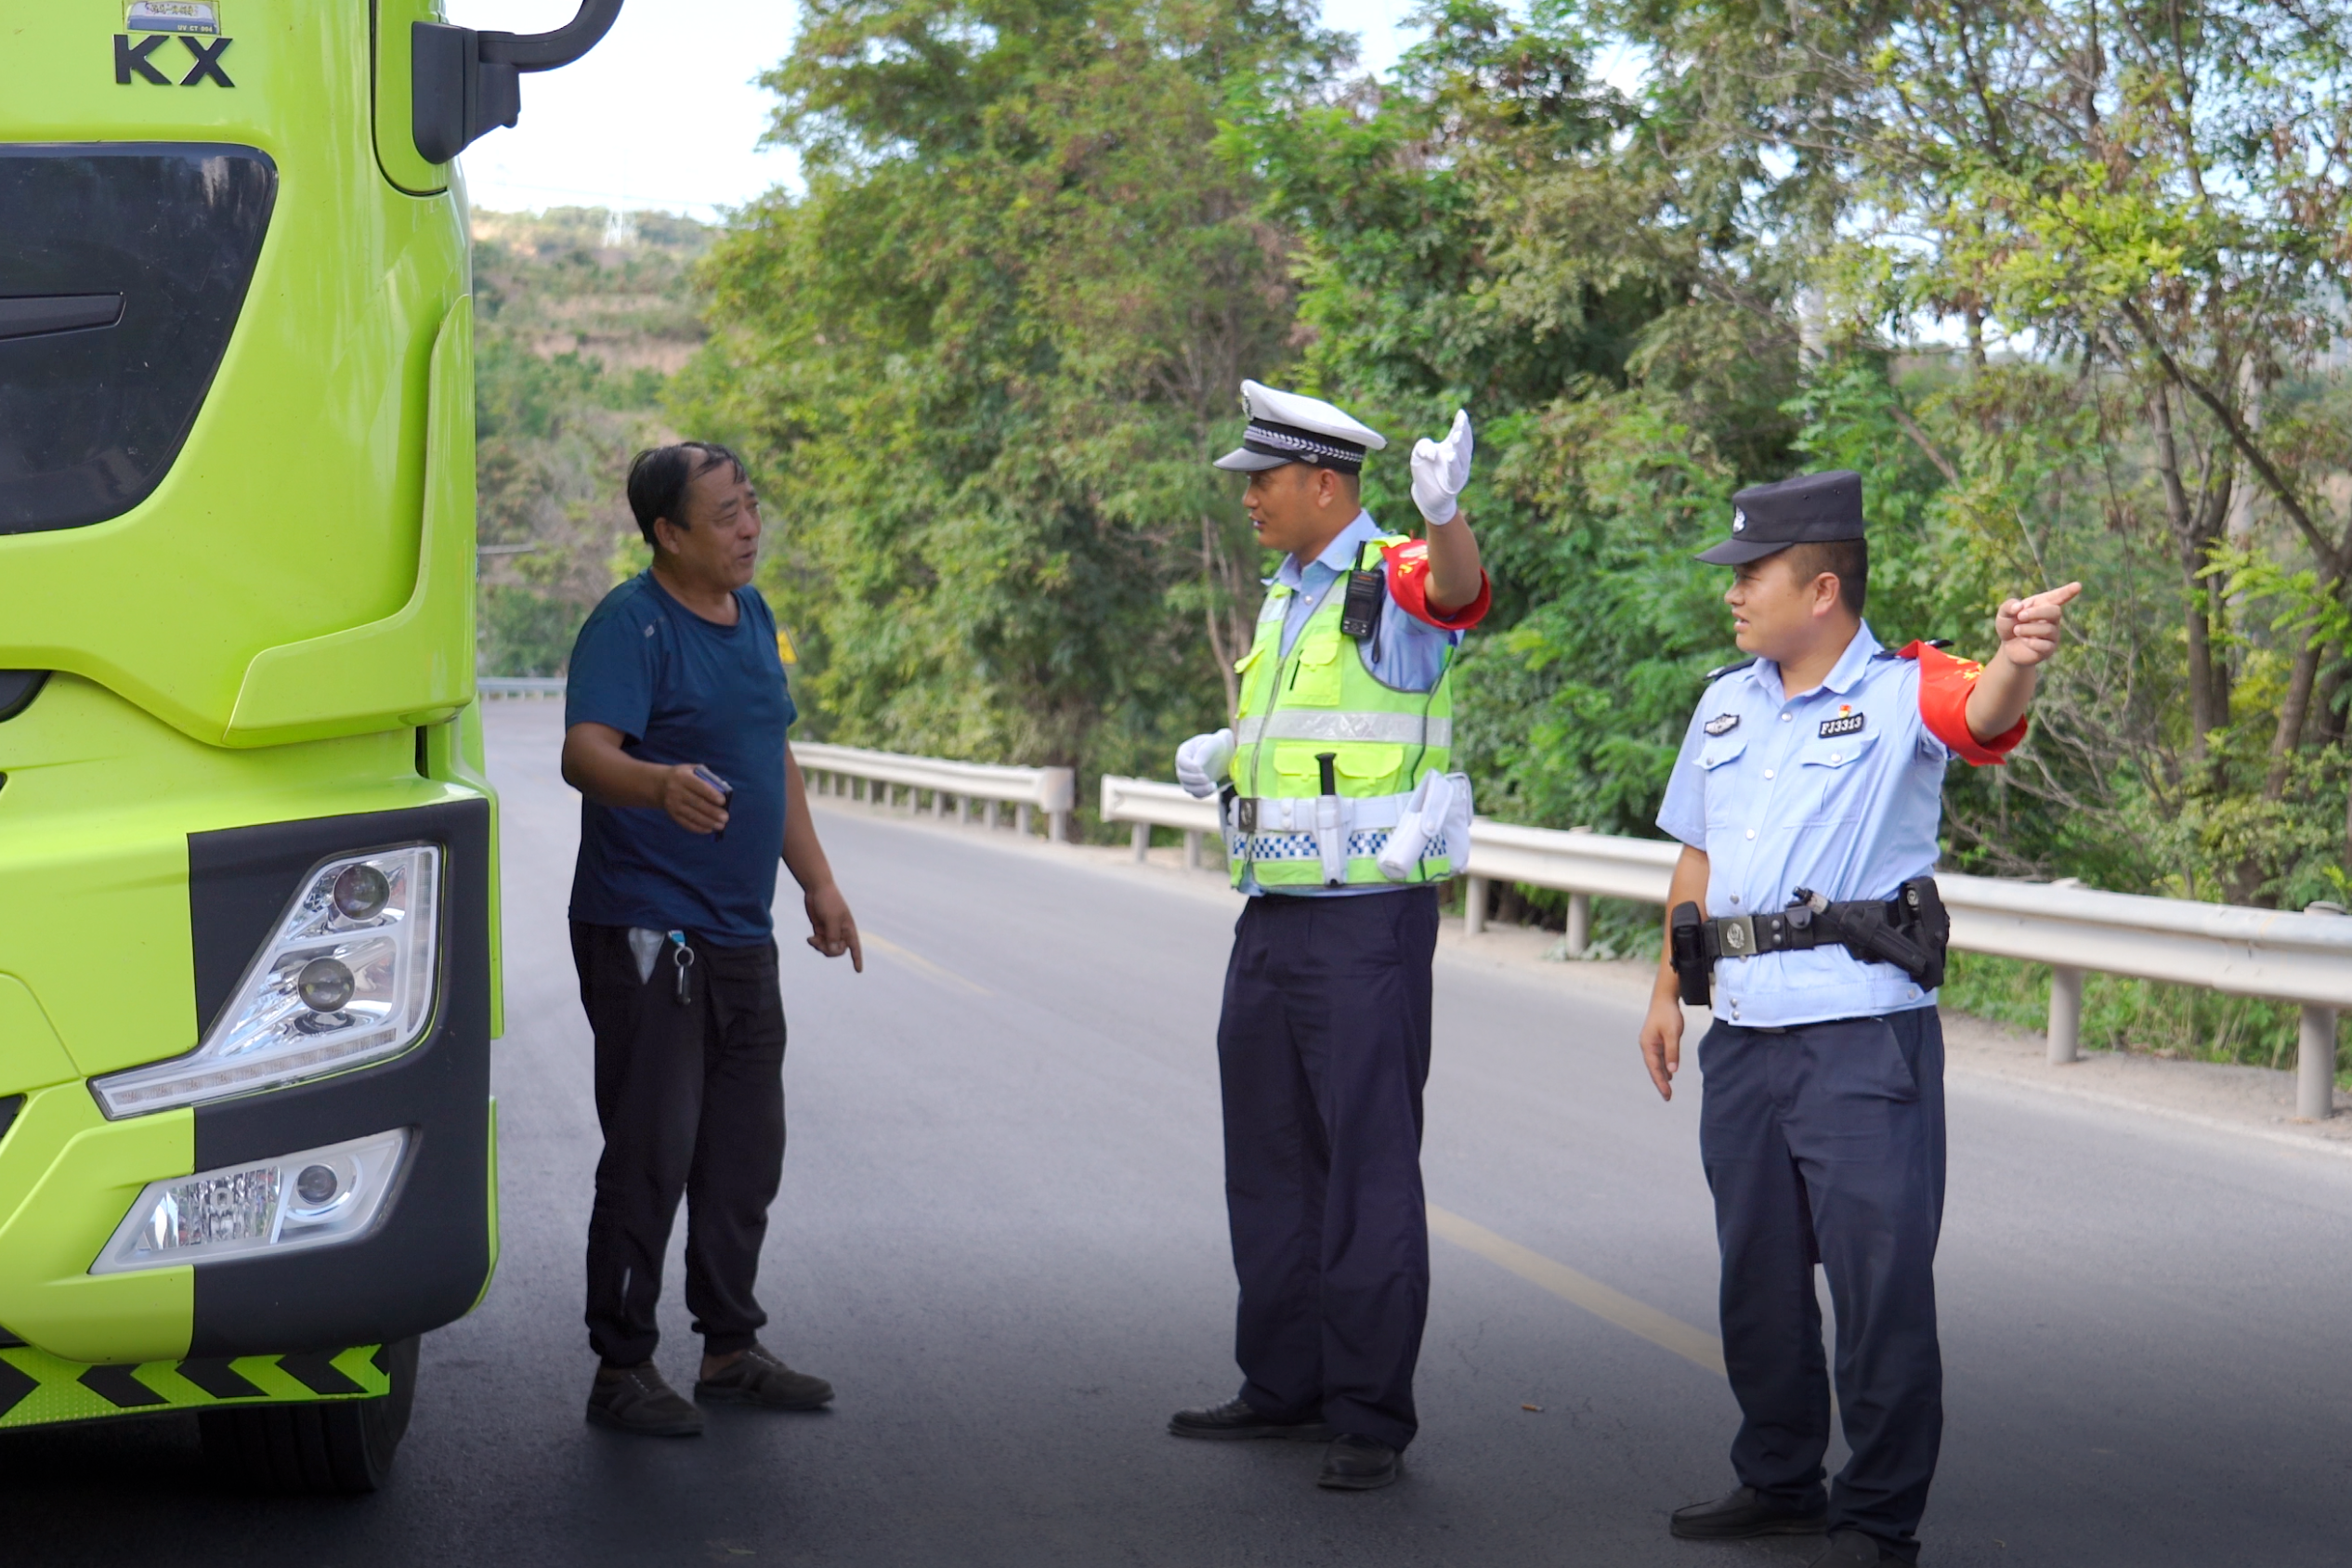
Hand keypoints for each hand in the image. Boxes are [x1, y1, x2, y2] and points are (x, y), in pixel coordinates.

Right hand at [662, 763, 730, 833]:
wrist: (660, 784)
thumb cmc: (685, 776)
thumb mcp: (694, 770)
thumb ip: (708, 777)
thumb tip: (725, 790)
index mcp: (683, 777)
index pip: (699, 786)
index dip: (711, 794)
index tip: (723, 801)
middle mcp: (676, 791)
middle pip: (696, 803)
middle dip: (712, 812)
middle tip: (725, 818)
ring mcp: (673, 804)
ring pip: (692, 815)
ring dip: (707, 822)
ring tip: (720, 826)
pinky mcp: (672, 814)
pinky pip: (686, 823)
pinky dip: (698, 828)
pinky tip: (709, 829)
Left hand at [803, 879, 862, 971]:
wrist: (816, 889)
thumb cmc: (828, 901)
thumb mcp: (831, 919)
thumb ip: (832, 936)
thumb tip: (832, 951)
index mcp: (848, 929)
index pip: (855, 947)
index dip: (857, 959)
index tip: (858, 970)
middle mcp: (840, 932)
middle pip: (838, 951)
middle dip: (829, 950)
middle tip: (819, 943)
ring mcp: (830, 931)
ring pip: (827, 948)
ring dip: (820, 947)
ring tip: (812, 939)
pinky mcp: (820, 930)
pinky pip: (819, 943)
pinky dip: (814, 943)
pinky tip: (810, 938)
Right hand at [1175, 728, 1234, 798]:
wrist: (1223, 752)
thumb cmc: (1217, 744)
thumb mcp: (1212, 743)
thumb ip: (1204, 752)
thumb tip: (1196, 766)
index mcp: (1185, 751)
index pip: (1181, 761)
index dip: (1190, 768)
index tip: (1202, 770)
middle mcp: (1183, 765)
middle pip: (1182, 776)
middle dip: (1194, 779)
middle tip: (1207, 779)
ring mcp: (1188, 777)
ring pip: (1187, 787)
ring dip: (1199, 789)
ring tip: (1212, 785)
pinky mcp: (1196, 785)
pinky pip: (1195, 794)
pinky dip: (1203, 793)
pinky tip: (1214, 787)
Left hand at [1409, 409, 1473, 525]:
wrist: (1425, 496)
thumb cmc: (1424, 471)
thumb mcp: (1418, 454)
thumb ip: (1423, 446)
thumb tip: (1433, 454)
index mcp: (1453, 448)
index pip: (1460, 434)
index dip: (1462, 424)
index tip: (1461, 413)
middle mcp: (1459, 459)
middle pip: (1464, 444)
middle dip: (1462, 434)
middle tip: (1459, 425)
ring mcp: (1459, 472)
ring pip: (1462, 459)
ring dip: (1459, 447)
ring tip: (1456, 436)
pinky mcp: (1453, 485)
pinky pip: (1454, 474)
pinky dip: (1453, 466)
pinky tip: (1451, 457)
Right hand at [1639, 990, 1684, 1100]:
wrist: (1664, 998)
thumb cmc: (1668, 1014)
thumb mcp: (1673, 1033)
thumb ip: (1672, 1052)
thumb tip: (1672, 1071)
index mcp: (1648, 1045)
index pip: (1655, 1069)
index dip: (1661, 1083)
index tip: (1667, 1095)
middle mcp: (1647, 1046)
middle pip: (1653, 1069)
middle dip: (1660, 1083)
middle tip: (1667, 1098)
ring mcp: (1650, 1043)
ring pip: (1656, 1064)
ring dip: (1662, 1076)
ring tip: (1667, 1090)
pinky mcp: (1656, 1040)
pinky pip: (1659, 1057)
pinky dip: (1663, 1067)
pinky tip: (1669, 1074)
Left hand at [1993, 581, 2081, 667]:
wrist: (2008, 648)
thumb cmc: (2009, 625)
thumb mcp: (2003, 614)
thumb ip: (2008, 606)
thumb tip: (2019, 607)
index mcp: (2042, 605)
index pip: (2058, 597)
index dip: (2068, 591)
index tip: (2078, 586)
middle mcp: (2051, 618)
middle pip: (2055, 611)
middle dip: (2037, 612)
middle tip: (2020, 616)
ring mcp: (2052, 634)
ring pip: (2048, 629)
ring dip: (2028, 629)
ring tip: (2016, 630)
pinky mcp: (2049, 649)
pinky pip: (2045, 645)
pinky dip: (2031, 642)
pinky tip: (2024, 641)